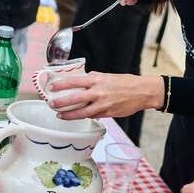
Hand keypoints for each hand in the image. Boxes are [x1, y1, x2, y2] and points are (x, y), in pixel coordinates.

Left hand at [47, 72, 162, 119]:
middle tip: (51, 104)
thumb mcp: (108, 76)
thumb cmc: (126, 82)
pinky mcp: (108, 113)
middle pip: (75, 98)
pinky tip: (77, 116)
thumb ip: (94, 79)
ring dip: (69, 114)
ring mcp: (103, 104)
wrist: (143, 91)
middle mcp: (98, 92)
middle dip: (61, 102)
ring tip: (60, 115)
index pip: (75, 81)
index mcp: (97, 80)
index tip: (52, 87)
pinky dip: (84, 116)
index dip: (62, 84)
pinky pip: (93, 116)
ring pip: (82, 111)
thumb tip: (83, 81)